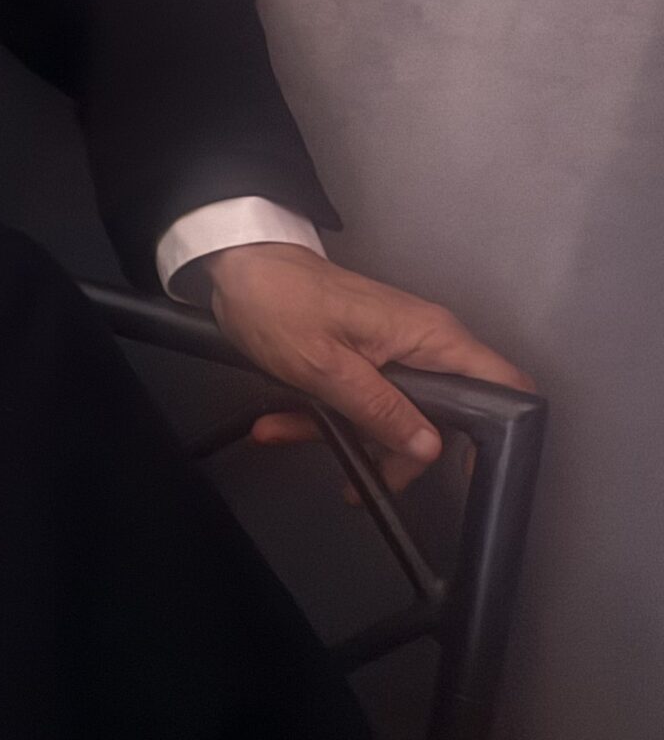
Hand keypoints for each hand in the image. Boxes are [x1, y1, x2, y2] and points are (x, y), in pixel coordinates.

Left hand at [200, 242, 535, 492]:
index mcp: (431, 338)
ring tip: (288, 436)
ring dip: (343, 434)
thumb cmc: (279, 301)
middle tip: (364, 475)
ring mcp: (393, 349)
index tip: (471, 476)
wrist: (236, 263)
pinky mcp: (364, 355)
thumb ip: (380, 410)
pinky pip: (358, 396)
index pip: (503, 385)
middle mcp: (423, 343)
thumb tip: (428, 448)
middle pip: (443, 416)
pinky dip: (321, 414)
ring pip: (391, 412)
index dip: (503, 435)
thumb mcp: (326, 368)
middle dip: (398, 452)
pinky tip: (277, 423)